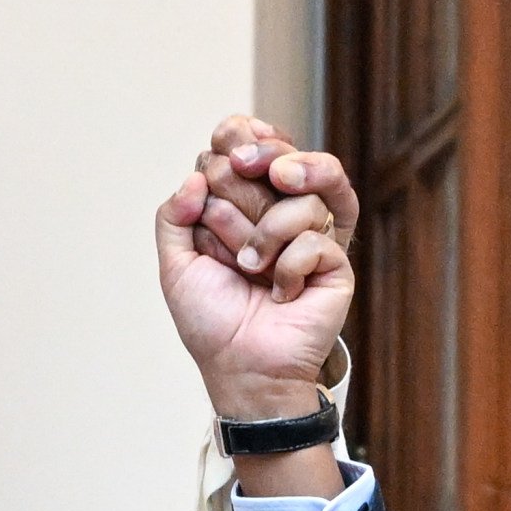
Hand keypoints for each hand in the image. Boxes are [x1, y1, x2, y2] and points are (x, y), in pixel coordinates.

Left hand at [159, 114, 359, 424]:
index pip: (248, 146)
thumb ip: (174, 215)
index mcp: (244, 204)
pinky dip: (288, 267)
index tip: (221, 161)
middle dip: (238, 199)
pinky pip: (316, 240)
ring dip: (262, 235)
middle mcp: (280, 212)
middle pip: (274, 161)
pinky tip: (279, 293)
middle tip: (224, 233)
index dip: (236, 144)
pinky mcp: (335, 265)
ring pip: (298, 198)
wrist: (243, 367)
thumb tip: (196, 178)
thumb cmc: (212, 321)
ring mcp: (311, 236)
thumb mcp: (176, 264)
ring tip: (249, 270)